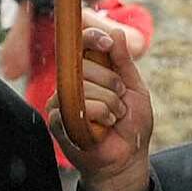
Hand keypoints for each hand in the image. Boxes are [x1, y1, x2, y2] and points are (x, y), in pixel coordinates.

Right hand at [50, 20, 155, 190]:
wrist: (127, 158)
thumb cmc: (131, 124)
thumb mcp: (134, 88)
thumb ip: (123, 61)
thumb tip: (114, 32)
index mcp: (89, 71)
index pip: (81, 45)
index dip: (92, 38)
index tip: (106, 43)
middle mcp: (72, 83)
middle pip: (85, 65)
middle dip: (112, 83)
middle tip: (120, 103)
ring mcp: (61, 101)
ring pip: (84, 87)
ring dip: (109, 104)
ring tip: (113, 119)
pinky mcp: (57, 120)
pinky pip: (76, 107)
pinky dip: (98, 116)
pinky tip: (102, 127)